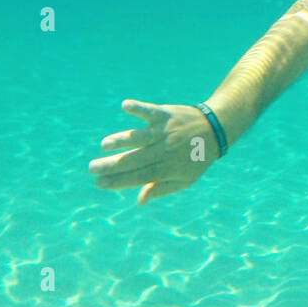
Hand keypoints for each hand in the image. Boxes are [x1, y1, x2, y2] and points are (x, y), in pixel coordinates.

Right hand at [90, 99, 220, 203]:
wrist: (216, 129)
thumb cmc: (197, 158)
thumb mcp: (184, 180)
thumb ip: (160, 188)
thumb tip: (139, 200)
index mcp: (167, 168)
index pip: (138, 177)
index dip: (118, 181)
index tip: (99, 183)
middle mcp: (164, 150)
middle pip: (134, 159)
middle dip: (112, 165)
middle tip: (91, 168)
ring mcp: (165, 131)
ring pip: (140, 137)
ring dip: (122, 140)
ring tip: (104, 145)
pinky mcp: (166, 114)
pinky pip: (151, 110)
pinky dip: (138, 107)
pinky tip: (125, 105)